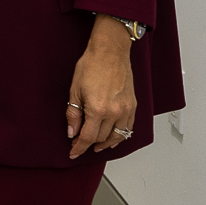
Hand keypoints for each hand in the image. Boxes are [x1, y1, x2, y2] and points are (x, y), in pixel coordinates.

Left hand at [66, 17, 137, 158]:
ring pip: (117, 136)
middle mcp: (114, 112)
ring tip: (96, 146)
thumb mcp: (75, 91)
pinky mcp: (133, 105)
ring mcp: (126, 109)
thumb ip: (73, 114)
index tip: (73, 152)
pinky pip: (129, 127)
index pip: (87, 137)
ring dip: (106, 143)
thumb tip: (72, 131)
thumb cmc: (92, 66)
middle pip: (101, 138)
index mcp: (98, 110)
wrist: (110, 52)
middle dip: (89, 144)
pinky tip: (114, 137)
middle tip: (80, 144)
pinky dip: (120, 135)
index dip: (79, 147)